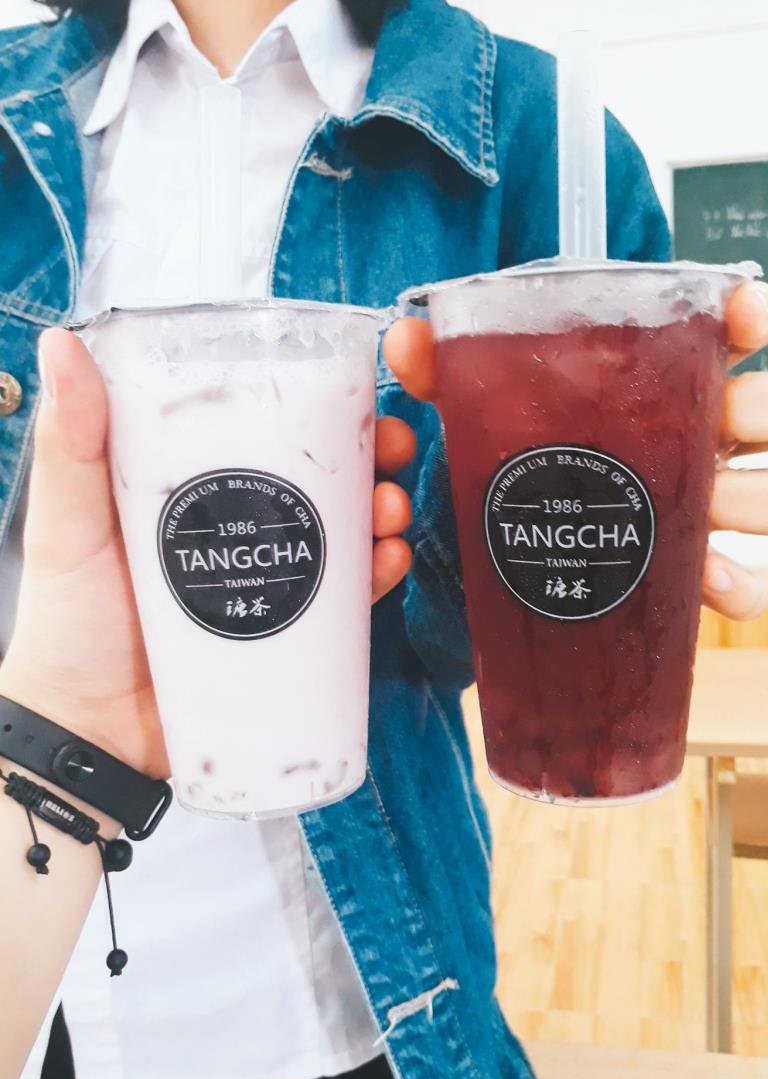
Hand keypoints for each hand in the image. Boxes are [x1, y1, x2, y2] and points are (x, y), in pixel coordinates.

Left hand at [0, 330, 415, 777]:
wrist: (86, 735)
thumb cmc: (66, 624)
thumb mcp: (68, 523)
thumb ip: (71, 443)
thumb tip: (63, 343)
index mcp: (192, 487)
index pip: (263, 430)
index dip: (314, 405)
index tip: (351, 387)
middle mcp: (238, 527)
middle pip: (319, 479)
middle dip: (369, 458)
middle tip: (393, 448)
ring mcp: (267, 582)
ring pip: (343, 535)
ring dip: (381, 513)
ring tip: (391, 509)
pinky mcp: (287, 637)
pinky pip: (345, 604)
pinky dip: (376, 578)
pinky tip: (389, 562)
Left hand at [383, 281, 767, 621]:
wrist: (513, 546)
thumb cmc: (520, 456)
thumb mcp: (483, 409)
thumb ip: (447, 370)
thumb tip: (407, 335)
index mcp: (665, 378)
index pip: (737, 325)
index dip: (752, 313)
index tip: (742, 314)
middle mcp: (706, 434)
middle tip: (720, 428)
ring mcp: (713, 505)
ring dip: (758, 503)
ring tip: (704, 514)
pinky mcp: (698, 576)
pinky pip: (748, 586)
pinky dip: (735, 587)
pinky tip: (700, 585)